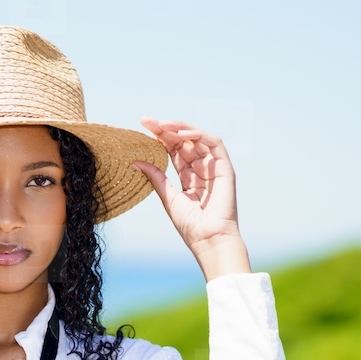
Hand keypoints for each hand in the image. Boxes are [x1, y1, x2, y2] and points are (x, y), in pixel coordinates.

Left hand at [131, 116, 250, 280]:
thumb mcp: (168, 197)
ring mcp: (214, 167)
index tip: (142, 127)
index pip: (173, 150)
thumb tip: (135, 161)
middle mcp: (201, 169)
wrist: (208, 239)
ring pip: (198, 139)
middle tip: (147, 120)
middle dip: (165, 129)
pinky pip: (214, 144)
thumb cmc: (190, 225)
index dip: (159, 138)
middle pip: (183, 142)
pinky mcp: (225, 168)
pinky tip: (182, 133)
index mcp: (188, 176)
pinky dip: (199, 135)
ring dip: (180, 128)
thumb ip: (155, 177)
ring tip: (162, 124)